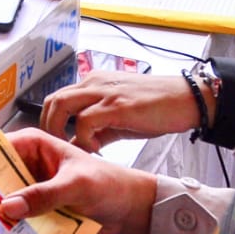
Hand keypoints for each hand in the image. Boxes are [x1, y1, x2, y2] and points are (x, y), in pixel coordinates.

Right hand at [0, 129, 158, 233]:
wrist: (129, 208)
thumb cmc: (109, 183)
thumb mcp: (75, 185)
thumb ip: (44, 194)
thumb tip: (9, 205)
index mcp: (33, 145)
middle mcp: (27, 166)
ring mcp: (32, 191)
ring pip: (3, 203)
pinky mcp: (37, 212)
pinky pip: (17, 222)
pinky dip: (11, 232)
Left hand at [41, 73, 200, 152]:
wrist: (185, 99)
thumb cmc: (155, 108)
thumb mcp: (118, 118)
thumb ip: (96, 129)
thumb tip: (74, 147)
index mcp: (93, 83)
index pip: (57, 98)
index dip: (50, 123)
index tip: (55, 144)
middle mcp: (94, 83)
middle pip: (53, 101)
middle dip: (49, 128)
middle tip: (59, 150)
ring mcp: (104, 92)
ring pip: (62, 105)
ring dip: (60, 131)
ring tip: (72, 150)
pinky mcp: (116, 105)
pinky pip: (85, 121)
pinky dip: (84, 138)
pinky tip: (98, 150)